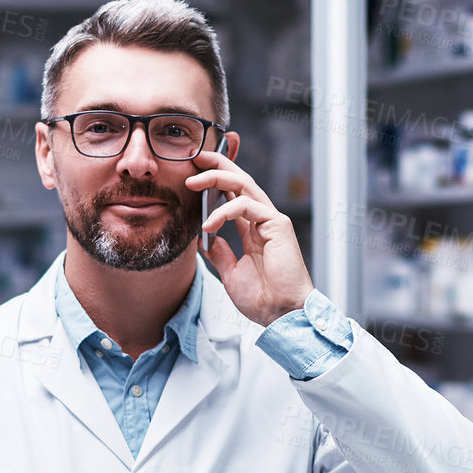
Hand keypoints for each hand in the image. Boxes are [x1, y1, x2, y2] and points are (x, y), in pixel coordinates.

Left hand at [187, 150, 314, 326]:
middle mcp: (263, 220)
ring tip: (192, 183)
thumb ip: (219, 253)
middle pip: (239, 181)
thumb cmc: (263, 298)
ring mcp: (271, 220)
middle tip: (194, 157)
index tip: (192, 174)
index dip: (215, 180)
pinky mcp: (277, 224)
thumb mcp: (230, 273)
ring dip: (216, 178)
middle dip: (216, 165)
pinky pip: (247, 205)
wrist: (281, 314)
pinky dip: (224, 211)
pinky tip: (209, 224)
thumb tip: (204, 238)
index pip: (233, 194)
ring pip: (244, 185)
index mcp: (253, 230)